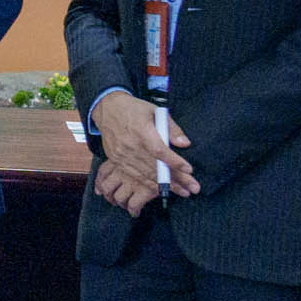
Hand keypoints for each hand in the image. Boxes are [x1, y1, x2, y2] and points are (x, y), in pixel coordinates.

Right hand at [91, 93, 194, 210]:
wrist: (107, 108)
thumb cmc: (133, 109)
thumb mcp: (155, 111)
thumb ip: (171, 128)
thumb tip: (184, 144)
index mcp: (141, 131)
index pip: (160, 151)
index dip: (175, 162)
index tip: (189, 169)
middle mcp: (130, 145)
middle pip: (156, 167)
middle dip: (176, 179)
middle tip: (193, 188)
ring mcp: (121, 154)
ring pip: (145, 174)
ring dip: (165, 185)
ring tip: (181, 191)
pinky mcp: (116, 159)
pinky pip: (133, 175)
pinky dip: (147, 184)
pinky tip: (160, 189)